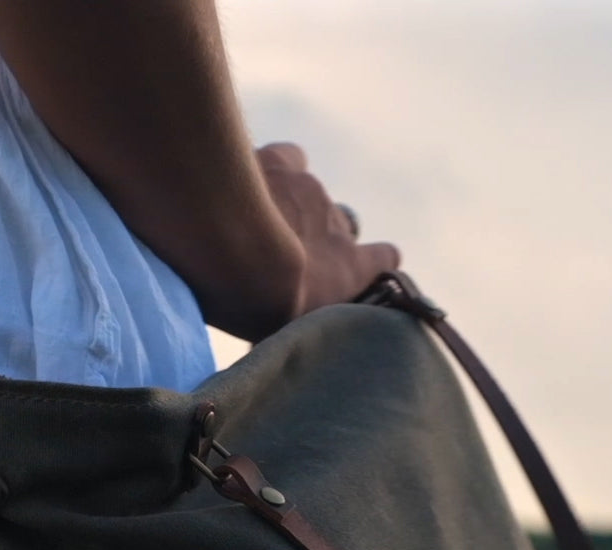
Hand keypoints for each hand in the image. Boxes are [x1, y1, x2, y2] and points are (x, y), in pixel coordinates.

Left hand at [256, 143, 401, 318]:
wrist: (227, 250)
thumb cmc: (252, 304)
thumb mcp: (284, 329)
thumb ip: (301, 316)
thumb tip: (288, 327)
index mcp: (350, 269)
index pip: (385, 258)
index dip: (372, 262)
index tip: (349, 273)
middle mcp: (339, 226)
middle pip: (341, 227)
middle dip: (317, 238)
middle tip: (280, 254)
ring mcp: (312, 192)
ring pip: (311, 196)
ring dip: (289, 208)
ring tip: (251, 222)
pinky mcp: (283, 164)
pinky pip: (292, 158)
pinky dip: (277, 169)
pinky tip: (254, 180)